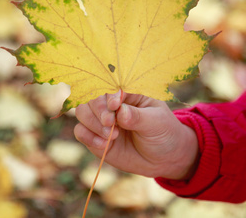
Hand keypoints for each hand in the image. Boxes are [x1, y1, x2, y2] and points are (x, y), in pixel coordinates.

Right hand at [74, 91, 198, 179]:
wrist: (165, 159)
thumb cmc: (164, 133)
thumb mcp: (156, 123)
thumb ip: (138, 117)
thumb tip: (120, 111)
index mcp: (128, 93)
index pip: (110, 87)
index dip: (108, 95)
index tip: (114, 106)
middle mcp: (111, 104)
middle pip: (91, 98)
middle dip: (98, 110)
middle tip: (111, 123)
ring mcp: (102, 121)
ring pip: (82, 113)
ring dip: (92, 123)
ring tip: (111, 136)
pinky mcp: (96, 138)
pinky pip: (80, 132)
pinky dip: (88, 137)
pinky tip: (104, 145)